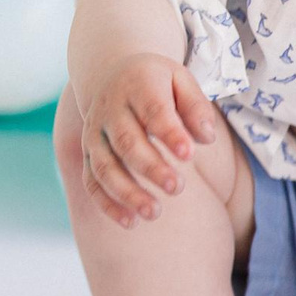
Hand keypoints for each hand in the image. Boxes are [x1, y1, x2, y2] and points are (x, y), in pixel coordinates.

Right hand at [76, 52, 228, 228]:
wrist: (111, 72)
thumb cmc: (157, 82)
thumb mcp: (180, 80)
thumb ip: (196, 106)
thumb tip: (207, 138)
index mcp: (137, 85)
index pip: (153, 111)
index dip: (169, 133)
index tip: (188, 154)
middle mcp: (110, 109)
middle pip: (127, 142)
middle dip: (150, 168)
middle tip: (177, 188)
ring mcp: (94, 133)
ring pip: (105, 166)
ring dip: (127, 192)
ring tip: (154, 213)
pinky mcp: (88, 153)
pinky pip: (92, 181)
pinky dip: (108, 204)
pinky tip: (131, 222)